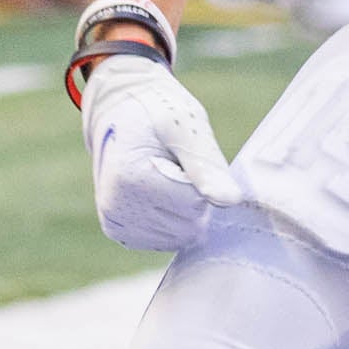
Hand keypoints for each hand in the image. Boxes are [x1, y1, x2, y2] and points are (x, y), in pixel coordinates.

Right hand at [81, 53, 242, 251]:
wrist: (118, 109)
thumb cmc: (156, 111)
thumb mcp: (186, 126)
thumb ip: (207, 165)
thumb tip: (231, 201)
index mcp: (132, 180)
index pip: (197, 204)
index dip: (202, 178)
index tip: (183, 155)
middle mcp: (117, 209)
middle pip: (190, 225)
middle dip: (194, 196)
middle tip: (176, 165)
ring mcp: (116, 224)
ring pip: (180, 237)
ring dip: (183, 208)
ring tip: (165, 174)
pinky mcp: (119, 231)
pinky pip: (166, 239)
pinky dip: (172, 217)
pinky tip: (159, 190)